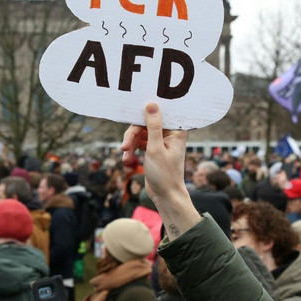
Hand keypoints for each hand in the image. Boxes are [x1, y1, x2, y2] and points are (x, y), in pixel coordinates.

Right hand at [121, 103, 200, 239]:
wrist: (165, 196)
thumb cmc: (165, 174)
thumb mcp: (156, 149)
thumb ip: (153, 126)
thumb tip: (151, 104)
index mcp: (175, 130)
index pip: (157, 113)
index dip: (143, 114)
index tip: (130, 113)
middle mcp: (169, 133)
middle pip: (144, 123)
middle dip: (132, 135)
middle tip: (124, 147)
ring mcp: (160, 140)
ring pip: (139, 133)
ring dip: (130, 144)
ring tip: (126, 159)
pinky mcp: (153, 147)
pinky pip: (138, 142)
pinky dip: (132, 150)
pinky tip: (127, 161)